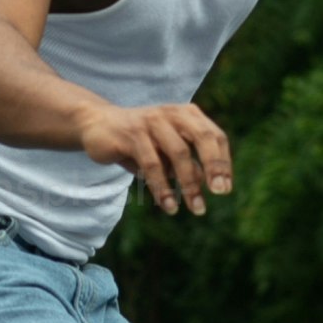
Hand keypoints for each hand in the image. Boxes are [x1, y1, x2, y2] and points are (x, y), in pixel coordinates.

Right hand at [79, 99, 233, 213]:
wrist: (97, 124)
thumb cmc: (140, 142)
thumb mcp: (166, 152)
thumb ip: (186, 163)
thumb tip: (207, 183)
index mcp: (187, 115)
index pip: (214, 136)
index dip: (223, 162)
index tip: (225, 189)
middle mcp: (172, 114)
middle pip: (202, 137)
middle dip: (214, 166)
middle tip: (219, 193)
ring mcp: (152, 121)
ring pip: (178, 153)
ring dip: (189, 184)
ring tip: (196, 208)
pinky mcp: (131, 134)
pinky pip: (152, 163)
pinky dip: (163, 187)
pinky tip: (169, 205)